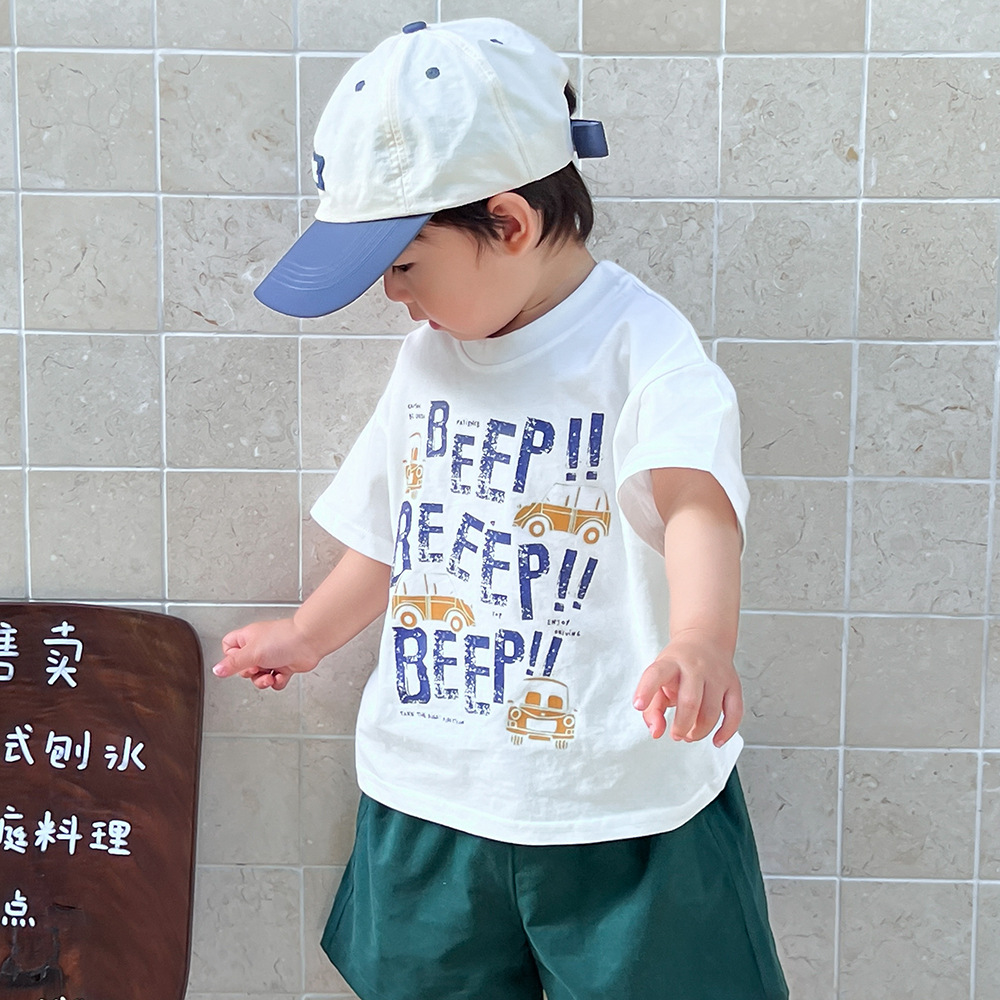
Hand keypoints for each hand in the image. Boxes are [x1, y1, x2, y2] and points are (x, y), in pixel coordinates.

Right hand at [213, 618, 323, 691]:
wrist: (308, 642)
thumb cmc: (283, 639)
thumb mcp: (251, 653)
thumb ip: (232, 664)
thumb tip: (216, 670)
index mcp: (248, 638)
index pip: (229, 648)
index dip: (230, 658)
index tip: (238, 662)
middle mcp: (259, 647)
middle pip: (244, 668)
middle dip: (250, 673)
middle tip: (257, 668)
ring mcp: (273, 657)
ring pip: (258, 676)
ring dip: (263, 681)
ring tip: (270, 676)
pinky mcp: (284, 666)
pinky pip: (275, 681)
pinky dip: (277, 682)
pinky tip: (281, 676)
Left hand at [632, 631, 742, 746]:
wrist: (706, 639)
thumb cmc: (678, 665)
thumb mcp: (657, 678)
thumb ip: (651, 707)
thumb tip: (656, 731)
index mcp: (671, 663)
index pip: (656, 674)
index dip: (646, 690)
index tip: (638, 705)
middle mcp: (695, 667)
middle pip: (690, 701)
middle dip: (681, 725)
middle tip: (676, 734)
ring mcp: (717, 676)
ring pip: (712, 711)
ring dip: (700, 731)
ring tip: (689, 735)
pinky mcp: (733, 685)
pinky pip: (735, 712)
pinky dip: (727, 731)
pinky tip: (716, 740)